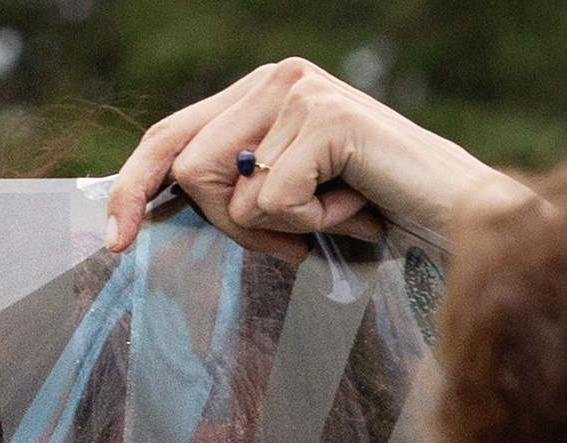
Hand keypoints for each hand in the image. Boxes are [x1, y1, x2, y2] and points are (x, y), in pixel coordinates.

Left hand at [104, 58, 537, 261]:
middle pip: (192, 172)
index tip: (114, 240)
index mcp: (260, 93)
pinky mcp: (326, 117)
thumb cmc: (370, 214)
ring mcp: (301, 91)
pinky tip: (353, 207)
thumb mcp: (286, 202)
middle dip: (236, 227)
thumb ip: (231, 191)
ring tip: (333, 215)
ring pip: (231, 193)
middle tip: (298, 234)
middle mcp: (276, 78)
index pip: (171, 137)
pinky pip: (273, 200)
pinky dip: (311, 224)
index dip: (134, 188)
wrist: (453, 215)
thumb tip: (156, 211)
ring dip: (278, 229)